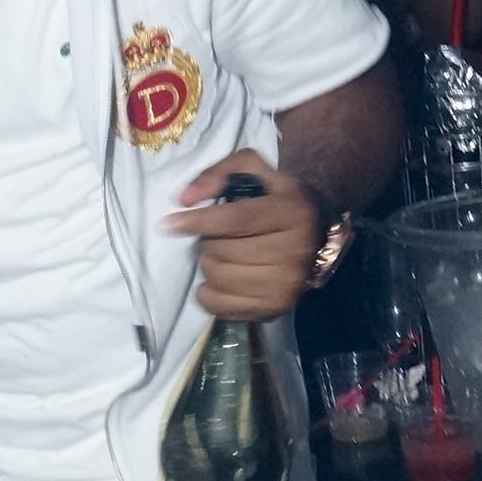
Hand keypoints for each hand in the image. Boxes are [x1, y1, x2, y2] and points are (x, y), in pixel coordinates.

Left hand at [164, 148, 321, 319]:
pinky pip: (220, 306)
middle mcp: (294, 251)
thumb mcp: (254, 171)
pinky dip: (209, 293)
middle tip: (217, 237)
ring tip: (221, 256)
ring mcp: (285, 285)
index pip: (236, 219)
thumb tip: (186, 199)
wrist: (312, 236)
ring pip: (219, 278)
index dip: (199, 221)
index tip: (169, 223)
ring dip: (208, 265)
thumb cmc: (273, 200)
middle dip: (207, 242)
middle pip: (223, 251)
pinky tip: (218, 281)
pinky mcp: (274, 310)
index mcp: (290, 212)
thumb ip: (219, 173)